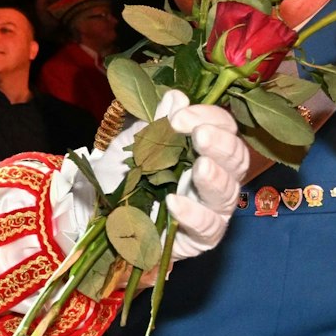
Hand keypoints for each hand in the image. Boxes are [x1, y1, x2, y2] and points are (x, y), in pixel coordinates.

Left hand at [54, 88, 244, 261]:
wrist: (98, 214)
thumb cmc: (124, 176)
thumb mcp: (134, 145)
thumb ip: (157, 124)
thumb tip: (176, 97)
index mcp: (204, 151)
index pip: (224, 129)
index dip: (209, 118)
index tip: (181, 116)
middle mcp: (216, 178)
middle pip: (236, 160)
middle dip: (221, 144)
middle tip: (201, 136)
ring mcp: (211, 210)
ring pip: (229, 193)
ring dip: (216, 178)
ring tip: (200, 167)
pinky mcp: (200, 238)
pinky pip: (209, 228)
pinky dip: (193, 214)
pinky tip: (174, 201)